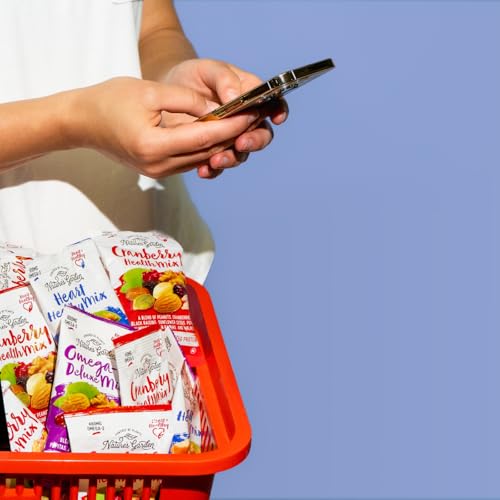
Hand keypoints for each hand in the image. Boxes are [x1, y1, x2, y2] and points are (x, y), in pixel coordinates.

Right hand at [67, 77, 261, 177]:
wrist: (83, 123)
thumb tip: (213, 108)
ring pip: (201, 158)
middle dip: (233, 135)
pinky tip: (222, 135)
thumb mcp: (147, 91)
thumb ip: (184, 100)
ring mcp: (159, 172)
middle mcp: (158, 165)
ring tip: (243, 125)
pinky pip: (190, 160)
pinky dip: (207, 148)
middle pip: (206, 152)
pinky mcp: (160, 171)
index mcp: (153, 145)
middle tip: (254, 118)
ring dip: (223, 143)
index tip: (251, 114)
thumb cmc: (109, 101)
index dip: (230, 126)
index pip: (203, 137)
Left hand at [164, 59, 287, 177]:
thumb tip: (236, 97)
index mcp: (251, 97)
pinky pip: (217, 167)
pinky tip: (203, 170)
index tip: (276, 118)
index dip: (279, 111)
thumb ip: (224, 78)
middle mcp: (245, 122)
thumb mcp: (207, 69)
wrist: (168, 93)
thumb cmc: (193, 77)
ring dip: (231, 159)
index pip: (273, 104)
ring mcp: (229, 140)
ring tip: (216, 160)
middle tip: (241, 143)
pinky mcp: (212, 153)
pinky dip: (212, 170)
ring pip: (240, 154)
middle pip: (261, 135)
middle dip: (254, 141)